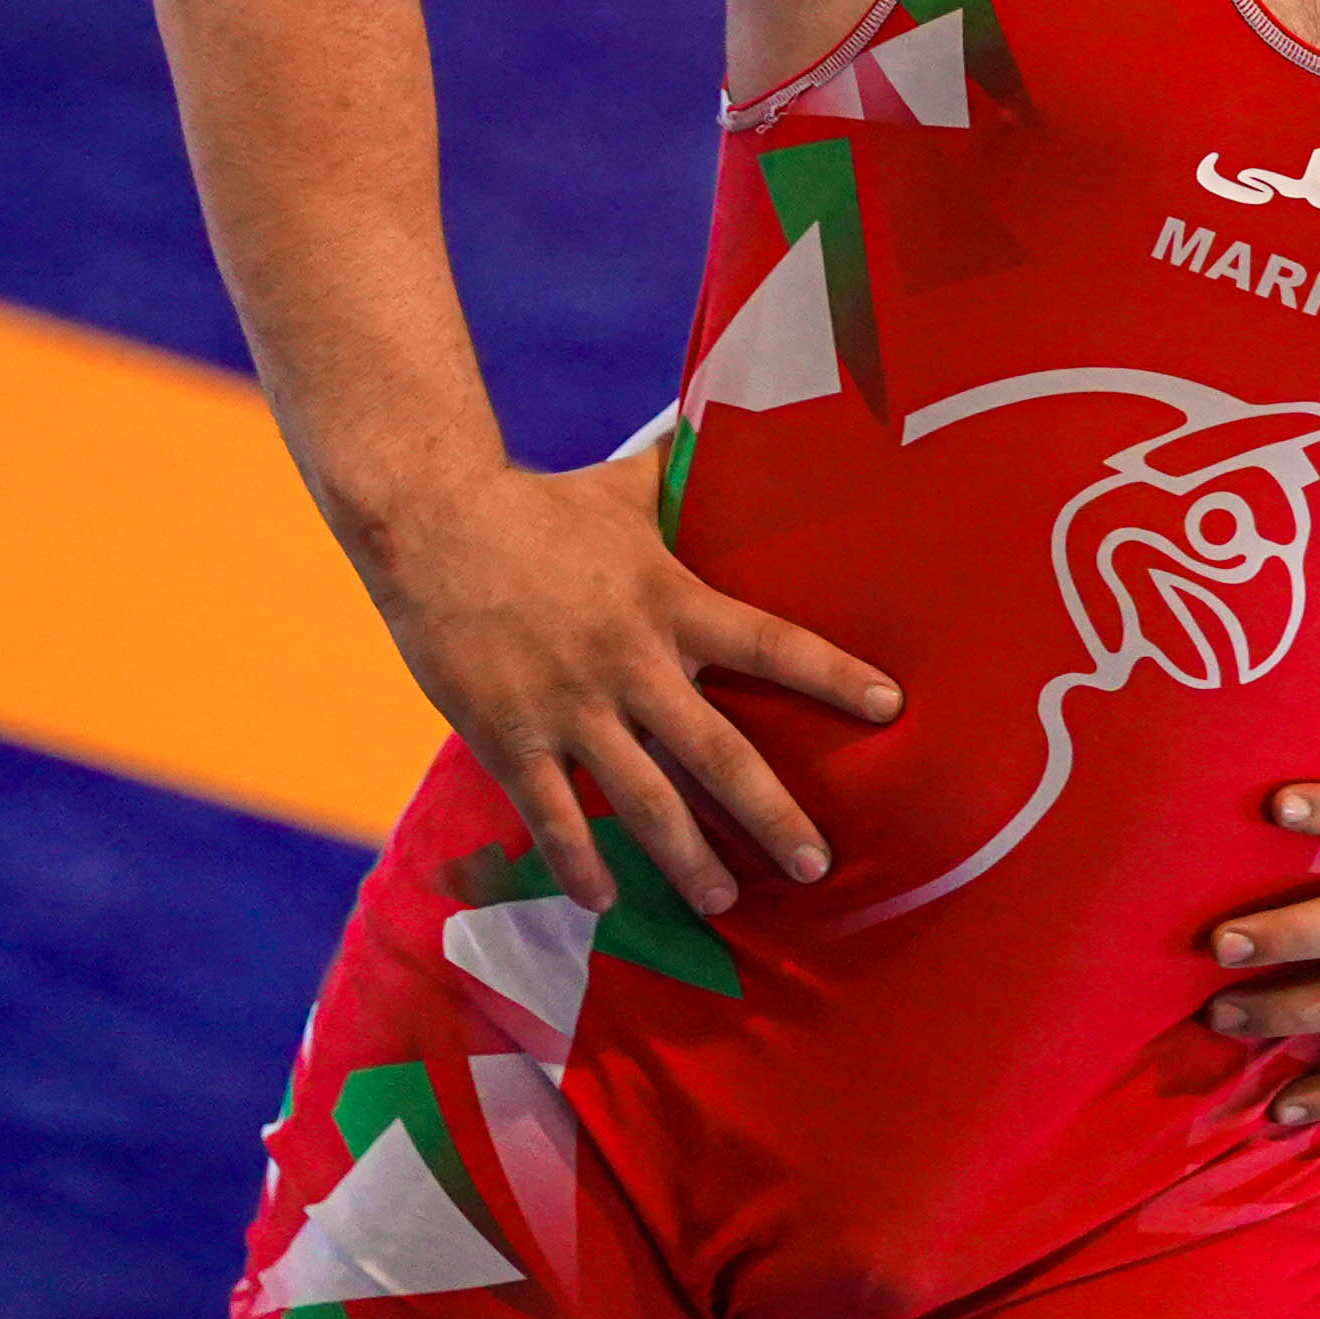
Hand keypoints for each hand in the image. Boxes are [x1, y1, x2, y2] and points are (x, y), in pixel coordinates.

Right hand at [364, 447, 896, 919]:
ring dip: (688, 859)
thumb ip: (682, 474)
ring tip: (724, 901)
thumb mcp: (623, 488)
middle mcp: (631, 662)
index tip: (890, 707)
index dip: (832, 674)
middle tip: (815, 865)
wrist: (430, 521)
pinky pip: (552, 816)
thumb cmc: (536, 505)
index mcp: (669, 601)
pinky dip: (578, 863)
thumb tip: (729, 417)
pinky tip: (604, 900)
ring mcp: (570, 707)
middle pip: (719, 752)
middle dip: (772, 815)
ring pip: (643, 801)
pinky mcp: (508, 737)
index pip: (771, 641)